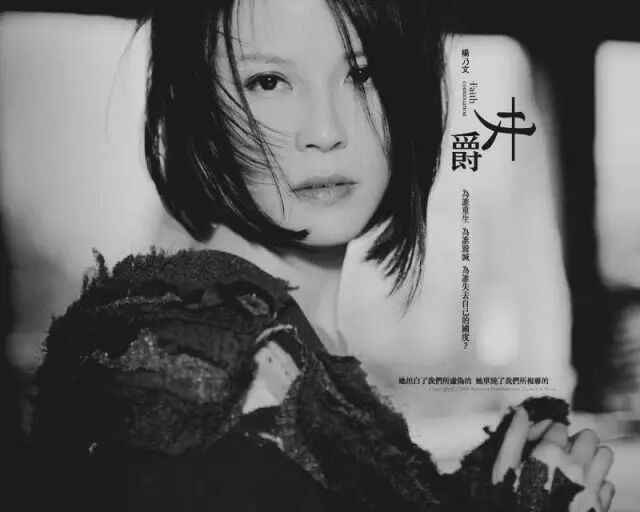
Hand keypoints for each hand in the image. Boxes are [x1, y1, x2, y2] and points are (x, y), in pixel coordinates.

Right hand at [492, 407, 614, 511]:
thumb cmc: (512, 500)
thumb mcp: (504, 467)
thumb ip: (514, 436)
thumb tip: (522, 411)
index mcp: (549, 452)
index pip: (559, 425)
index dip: (548, 432)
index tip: (541, 444)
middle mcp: (575, 464)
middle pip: (589, 436)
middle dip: (575, 441)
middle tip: (562, 453)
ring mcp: (591, 485)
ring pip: (606, 455)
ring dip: (593, 457)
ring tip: (577, 467)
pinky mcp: (600, 505)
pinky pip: (608, 484)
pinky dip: (598, 484)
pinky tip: (581, 491)